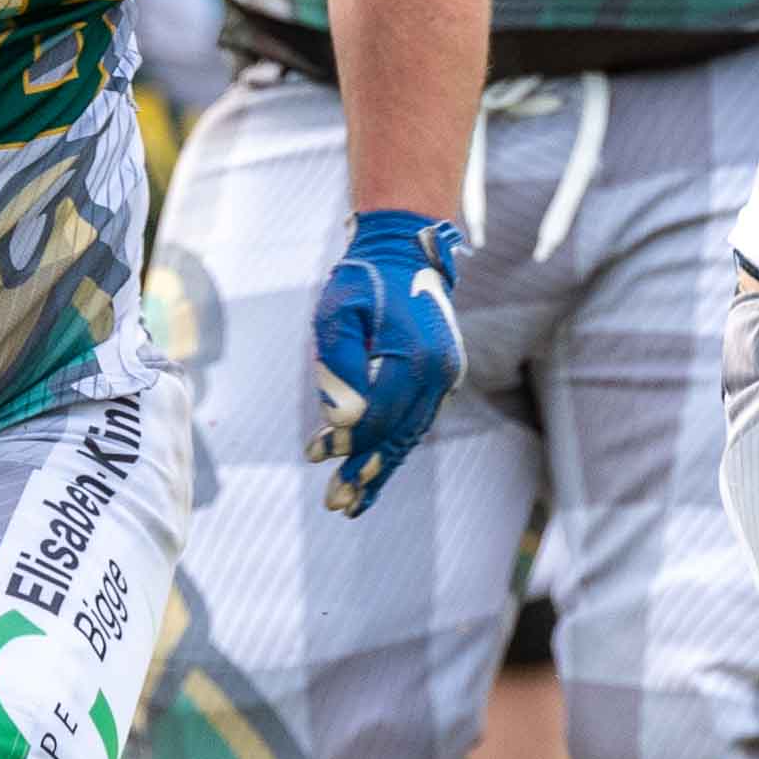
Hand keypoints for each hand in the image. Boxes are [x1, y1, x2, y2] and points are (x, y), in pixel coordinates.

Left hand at [306, 206, 464, 516]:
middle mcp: (438, 375)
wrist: (405, 253)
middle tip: (335, 505)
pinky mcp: (442, 379)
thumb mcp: (338, 314)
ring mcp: (445, 378)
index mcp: (414, 359)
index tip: (313, 455)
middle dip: (364, 473)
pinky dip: (394, 448)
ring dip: (380, 469)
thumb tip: (341, 421)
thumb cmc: (363, 282)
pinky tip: (374, 470)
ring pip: (409, 436)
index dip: (345, 442)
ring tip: (353, 503)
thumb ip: (338, 367)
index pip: (376, 417)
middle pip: (397, 437)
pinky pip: (416, 423)